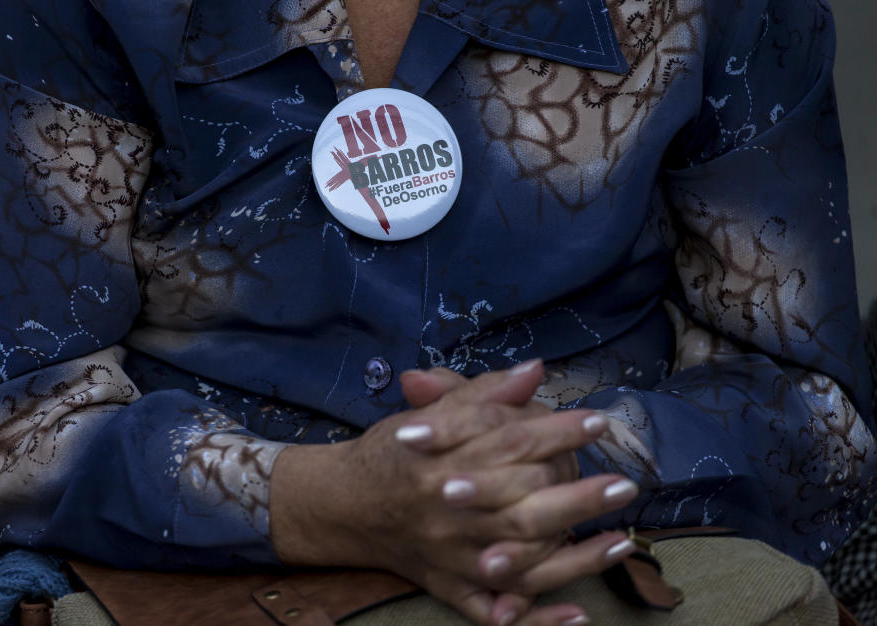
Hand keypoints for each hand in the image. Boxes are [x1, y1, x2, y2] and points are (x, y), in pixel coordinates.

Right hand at [398, 363, 619, 624]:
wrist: (344, 504)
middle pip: (521, 509)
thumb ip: (482, 392)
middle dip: (577, 497)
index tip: (598, 421)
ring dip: (575, 558)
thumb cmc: (394, 452)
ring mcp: (450, 557)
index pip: (508, 443)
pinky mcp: (449, 586)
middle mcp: (445, 515)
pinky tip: (577, 613)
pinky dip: (534, 619)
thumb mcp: (429, 413)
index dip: (557, 430)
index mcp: (438, 462)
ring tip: (622, 541)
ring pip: (519, 565)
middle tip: (624, 485)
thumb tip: (535, 368)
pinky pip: (493, 611)